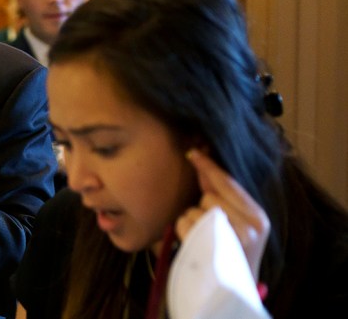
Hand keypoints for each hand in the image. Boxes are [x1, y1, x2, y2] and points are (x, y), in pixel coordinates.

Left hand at [176, 151, 269, 280]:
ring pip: (194, 210)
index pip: (228, 184)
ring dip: (193, 221)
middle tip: (213, 227)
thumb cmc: (233, 251)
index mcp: (258, 217)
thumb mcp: (238, 222)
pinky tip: (196, 244)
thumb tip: (199, 159)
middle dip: (204, 207)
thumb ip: (222, 195)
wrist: (234, 290)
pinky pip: (184, 224)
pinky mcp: (209, 248)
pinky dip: (183, 231)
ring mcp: (229, 239)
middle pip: (209, 198)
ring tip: (206, 238)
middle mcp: (249, 227)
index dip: (208, 167)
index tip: (193, 152)